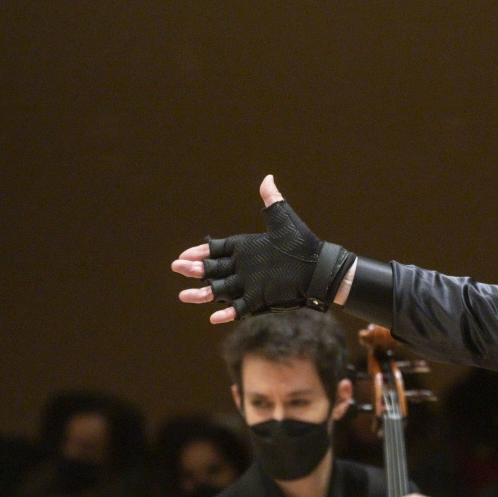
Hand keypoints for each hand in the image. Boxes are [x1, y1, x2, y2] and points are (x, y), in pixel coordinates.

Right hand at [172, 176, 353, 321]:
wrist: (319, 268)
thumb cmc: (302, 244)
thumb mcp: (284, 221)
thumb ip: (272, 202)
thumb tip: (267, 179)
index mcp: (244, 250)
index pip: (216, 251)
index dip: (199, 253)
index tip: (184, 254)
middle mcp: (242, 268)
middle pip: (212, 271)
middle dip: (194, 270)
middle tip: (177, 268)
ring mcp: (249, 286)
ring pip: (219, 291)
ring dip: (201, 294)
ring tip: (183, 296)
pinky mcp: (259, 301)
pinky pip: (239, 310)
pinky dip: (227, 314)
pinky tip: (213, 318)